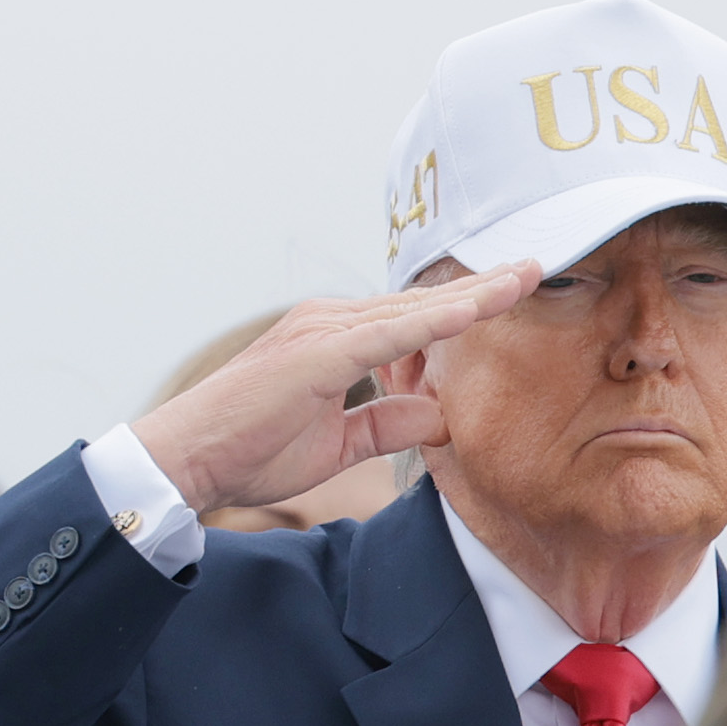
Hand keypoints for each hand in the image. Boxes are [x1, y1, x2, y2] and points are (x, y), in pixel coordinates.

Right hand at [127, 262, 538, 514]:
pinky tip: (472, 312)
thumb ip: (389, 424)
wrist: (188, 461)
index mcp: (338, 339)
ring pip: (413, 310)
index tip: (517, 289)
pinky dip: (433, 323)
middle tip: (538, 265)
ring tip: (524, 277)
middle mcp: (331, 323)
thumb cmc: (253, 450)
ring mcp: (321, 332)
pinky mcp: (315, 354)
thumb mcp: (341, 444)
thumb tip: (438, 416)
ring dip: (472, 295)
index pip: (417, 318)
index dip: (469, 304)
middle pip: (423, 302)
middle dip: (484, 286)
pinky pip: (387, 335)